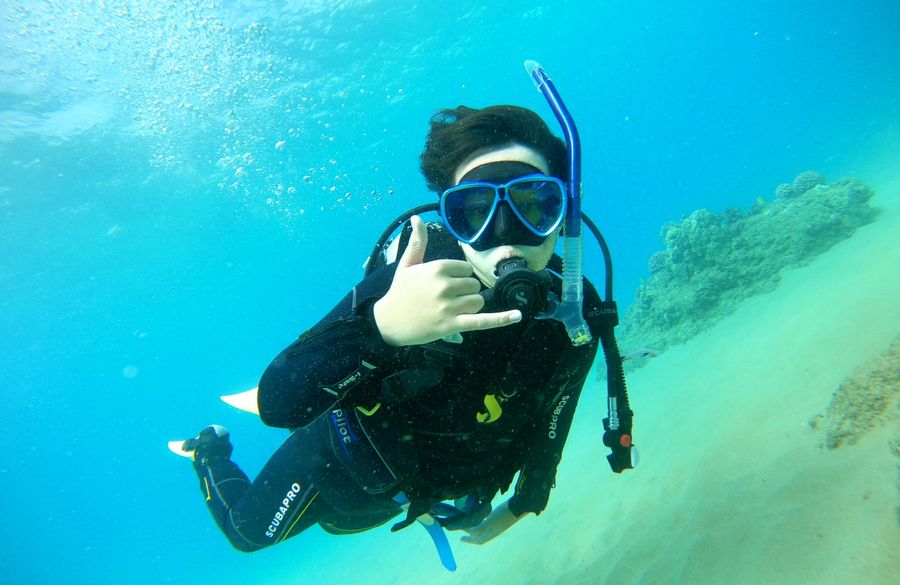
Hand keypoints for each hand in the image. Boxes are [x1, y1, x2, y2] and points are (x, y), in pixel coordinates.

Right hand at [373, 215, 521, 345]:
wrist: (387, 321)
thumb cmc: (399, 292)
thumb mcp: (407, 264)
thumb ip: (417, 242)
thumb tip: (417, 217)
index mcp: (437, 268)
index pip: (466, 269)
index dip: (458, 278)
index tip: (442, 285)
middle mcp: (445, 285)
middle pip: (473, 286)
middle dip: (463, 293)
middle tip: (443, 300)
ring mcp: (449, 306)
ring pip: (477, 302)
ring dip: (469, 307)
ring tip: (450, 311)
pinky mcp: (452, 325)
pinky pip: (482, 321)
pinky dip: (501, 319)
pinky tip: (516, 316)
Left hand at [460, 500, 523, 544]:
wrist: (519, 505)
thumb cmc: (504, 514)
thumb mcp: (491, 521)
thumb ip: (481, 528)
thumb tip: (471, 533)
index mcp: (493, 533)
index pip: (479, 540)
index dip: (469, 540)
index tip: (461, 539)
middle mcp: (495, 530)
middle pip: (480, 534)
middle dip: (471, 532)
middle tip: (462, 527)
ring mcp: (498, 524)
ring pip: (484, 527)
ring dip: (476, 525)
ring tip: (469, 521)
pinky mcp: (500, 517)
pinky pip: (487, 520)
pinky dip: (482, 519)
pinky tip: (480, 513)